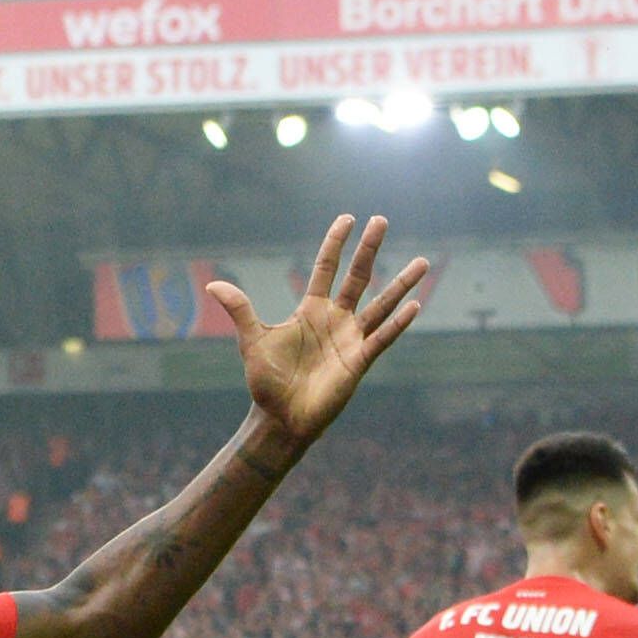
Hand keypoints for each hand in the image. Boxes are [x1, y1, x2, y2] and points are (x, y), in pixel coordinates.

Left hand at [208, 215, 430, 448]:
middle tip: (381, 220)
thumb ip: (241, 311)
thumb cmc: (267, 382)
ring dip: (401, 284)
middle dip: (369, 249)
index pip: (327, 267)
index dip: (336, 243)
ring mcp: (350, 339)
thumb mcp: (252, 341)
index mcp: (310, 310)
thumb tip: (214, 286)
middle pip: (357, 276)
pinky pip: (382, 338)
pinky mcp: (358, 362)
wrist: (280, 419)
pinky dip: (397, 323)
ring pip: (381, 304)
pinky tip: (415, 306)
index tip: (348, 218)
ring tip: (423, 262)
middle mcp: (335, 319)